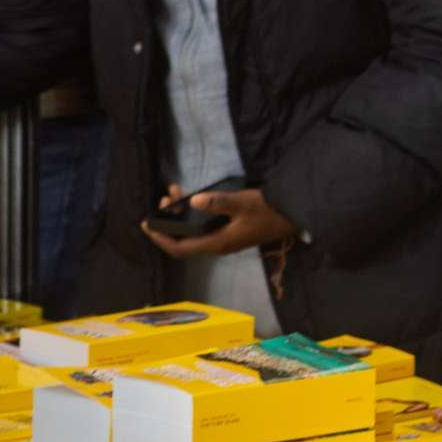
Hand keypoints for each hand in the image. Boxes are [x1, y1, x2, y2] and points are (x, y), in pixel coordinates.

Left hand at [141, 184, 298, 259]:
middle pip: (184, 241)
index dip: (160, 238)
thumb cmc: (269, 211)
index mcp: (217, 243)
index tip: (147, 224)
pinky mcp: (231, 232)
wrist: (294, 217)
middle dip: (169, 222)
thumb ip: (218, 203)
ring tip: (177, 193)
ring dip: (182, 216)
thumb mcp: (244, 203)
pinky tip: (196, 199)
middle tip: (165, 199)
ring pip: (194, 232)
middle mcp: (218, 245)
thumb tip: (193, 201)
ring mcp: (225, 240)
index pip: (180, 248)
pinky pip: (203, 227)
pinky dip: (194, 214)